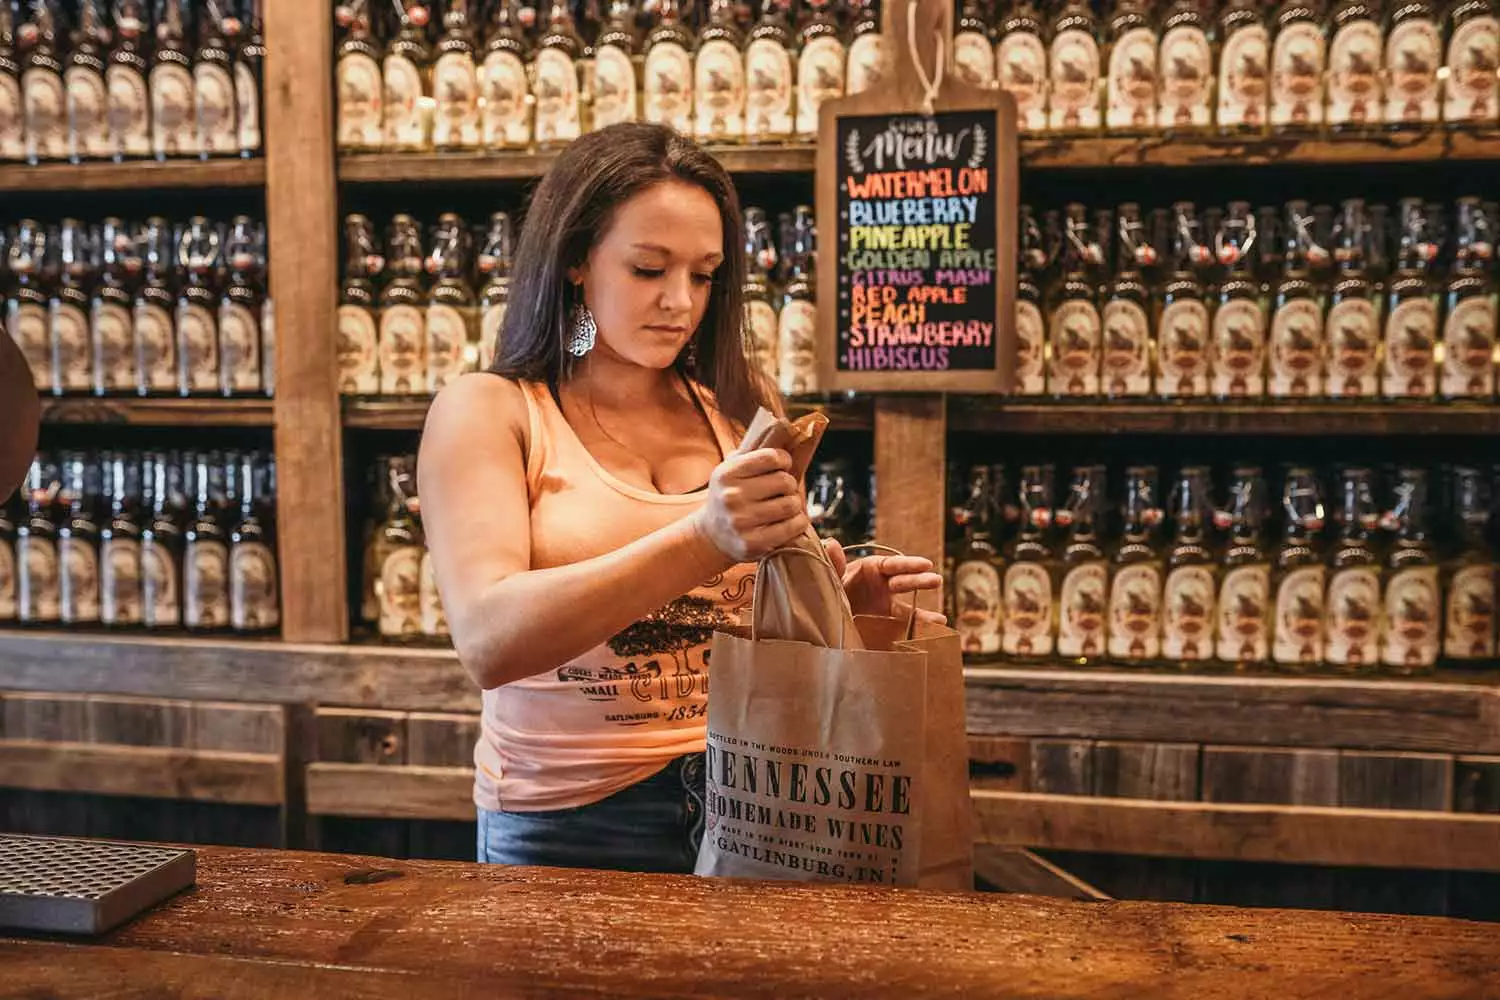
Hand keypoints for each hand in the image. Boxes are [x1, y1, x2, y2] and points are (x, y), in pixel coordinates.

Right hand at [691, 448, 809, 562]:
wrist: (711, 535)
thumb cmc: (728, 497)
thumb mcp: (730, 471)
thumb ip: (752, 452)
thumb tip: (784, 426)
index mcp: (726, 474)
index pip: (771, 457)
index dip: (784, 460)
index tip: (783, 466)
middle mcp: (731, 496)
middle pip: (785, 481)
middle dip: (790, 485)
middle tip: (784, 490)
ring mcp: (741, 521)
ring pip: (790, 504)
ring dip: (794, 504)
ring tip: (786, 505)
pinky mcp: (753, 543)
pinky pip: (792, 527)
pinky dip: (798, 522)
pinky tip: (791, 520)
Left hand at [822, 539, 946, 624]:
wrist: (820, 617)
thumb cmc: (825, 590)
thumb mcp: (828, 578)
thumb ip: (832, 564)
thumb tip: (830, 543)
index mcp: (870, 570)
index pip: (891, 565)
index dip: (908, 564)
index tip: (925, 564)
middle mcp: (881, 587)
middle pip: (904, 583)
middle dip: (920, 582)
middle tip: (936, 581)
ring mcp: (884, 608)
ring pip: (908, 610)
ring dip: (924, 614)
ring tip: (940, 620)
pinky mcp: (883, 627)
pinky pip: (902, 630)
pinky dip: (916, 633)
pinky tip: (930, 636)